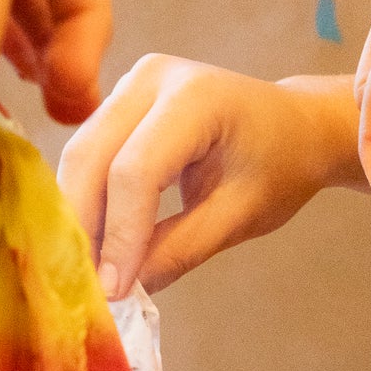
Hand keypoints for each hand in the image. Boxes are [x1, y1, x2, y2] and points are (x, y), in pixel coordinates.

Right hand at [58, 57, 361, 294]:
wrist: (293, 129)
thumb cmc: (278, 169)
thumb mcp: (237, 218)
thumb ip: (178, 251)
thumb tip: (118, 291)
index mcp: (196, 97)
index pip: (136, 170)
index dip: (119, 234)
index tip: (111, 292)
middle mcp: (151, 78)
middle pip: (91, 157)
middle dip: (83, 228)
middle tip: (84, 290)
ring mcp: (129, 86)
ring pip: (79, 158)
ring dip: (77, 220)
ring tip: (87, 275)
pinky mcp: (117, 105)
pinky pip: (86, 158)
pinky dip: (84, 205)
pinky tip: (92, 247)